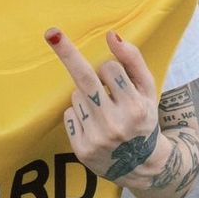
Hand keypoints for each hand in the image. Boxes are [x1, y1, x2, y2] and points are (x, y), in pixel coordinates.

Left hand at [44, 28, 166, 185]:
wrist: (141, 164)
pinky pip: (68, 114)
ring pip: (77, 95)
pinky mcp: (81, 149)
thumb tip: (112, 36)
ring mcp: (97, 138)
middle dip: (67, 52)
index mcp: (136, 107)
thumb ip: (133, 60)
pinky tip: (93, 125)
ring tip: (103, 112)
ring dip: (86, 96)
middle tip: (51, 33)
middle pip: (86, 79)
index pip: (110, 69)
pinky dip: (77, 113)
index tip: (110, 72)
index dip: (109, 70)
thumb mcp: (147, 89)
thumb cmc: (143, 117)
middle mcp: (116, 124)